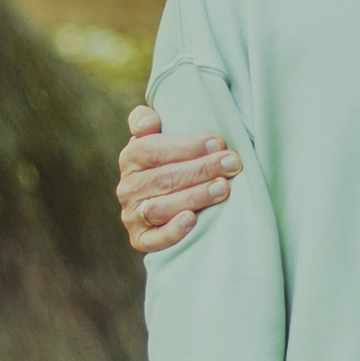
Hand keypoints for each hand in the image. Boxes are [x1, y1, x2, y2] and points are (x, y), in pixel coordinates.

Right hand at [117, 105, 240, 252]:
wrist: (164, 199)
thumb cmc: (169, 160)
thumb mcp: (155, 136)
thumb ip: (146, 120)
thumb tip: (148, 123)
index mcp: (130, 158)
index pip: (153, 149)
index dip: (186, 146)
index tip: (218, 143)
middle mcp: (127, 188)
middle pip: (164, 178)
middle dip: (201, 169)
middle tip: (232, 163)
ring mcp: (132, 215)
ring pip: (162, 206)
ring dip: (195, 196)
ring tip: (223, 188)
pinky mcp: (140, 239)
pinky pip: (154, 239)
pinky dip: (173, 231)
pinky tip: (192, 219)